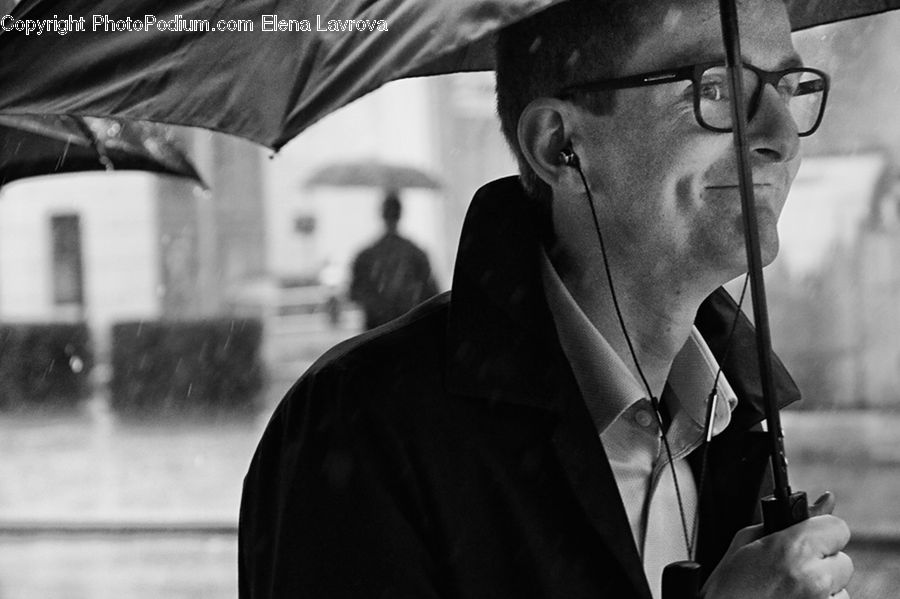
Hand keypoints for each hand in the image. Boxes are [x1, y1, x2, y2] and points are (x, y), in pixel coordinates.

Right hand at [703, 492, 853, 598]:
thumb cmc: (725, 591)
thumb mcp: (743, 545)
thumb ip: (782, 523)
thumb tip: (822, 502)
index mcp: (794, 550)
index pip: (837, 527)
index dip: (820, 530)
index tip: (808, 536)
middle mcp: (815, 578)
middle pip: (841, 559)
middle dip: (820, 561)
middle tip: (790, 568)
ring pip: (839, 586)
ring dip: (821, 586)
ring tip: (786, 590)